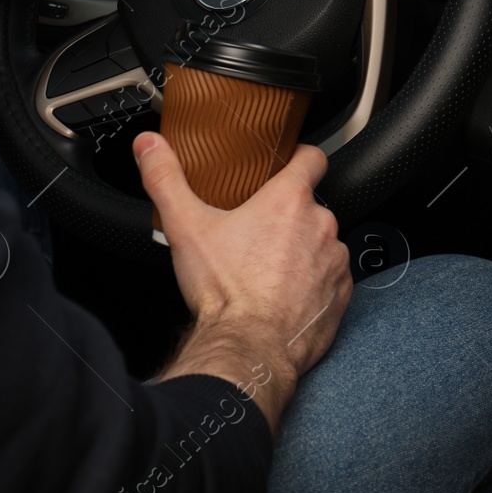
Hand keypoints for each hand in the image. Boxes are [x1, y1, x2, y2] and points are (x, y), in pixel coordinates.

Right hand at [135, 132, 352, 431]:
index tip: (290, 164)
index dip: (301, 158)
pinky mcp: (342, 293)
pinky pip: (332, 279)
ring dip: (303, 252)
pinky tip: (286, 296)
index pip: (312, 158)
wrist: (250, 347)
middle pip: (310, 208)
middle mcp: (321, 225)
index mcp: (289, 201)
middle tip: (258, 237)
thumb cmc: (225, 291)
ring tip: (270, 272)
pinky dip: (315, 284)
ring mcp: (336, 260)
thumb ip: (165, 180)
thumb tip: (148, 145)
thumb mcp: (186, 227)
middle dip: (288, 219)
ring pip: (321, 244)